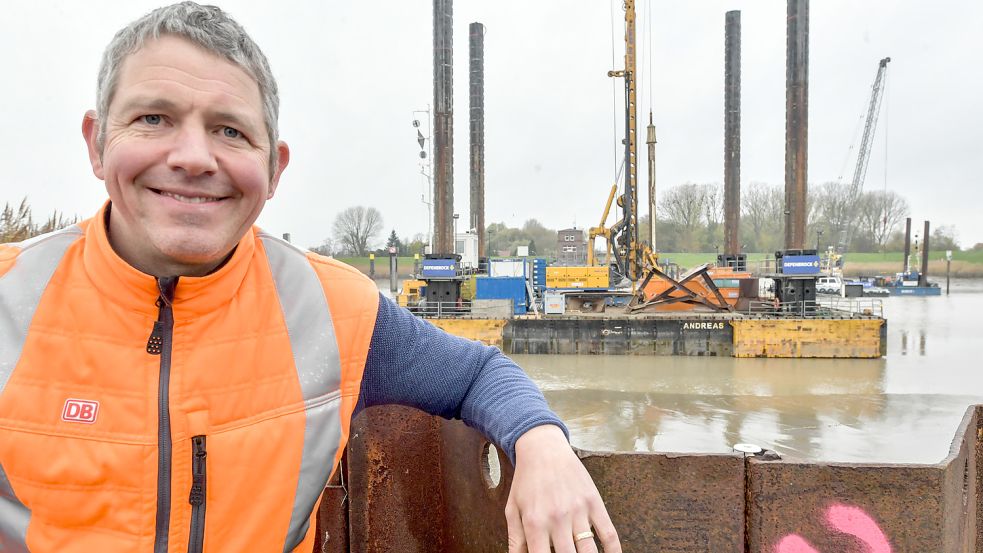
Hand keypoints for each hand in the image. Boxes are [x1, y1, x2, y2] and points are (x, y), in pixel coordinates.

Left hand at [505, 424, 620, 552]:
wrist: (543, 448)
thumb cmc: (526, 481)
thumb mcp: (513, 509)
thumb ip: (516, 541)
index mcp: (535, 523)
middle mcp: (558, 519)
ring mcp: (578, 510)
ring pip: (589, 550)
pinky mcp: (594, 502)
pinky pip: (608, 531)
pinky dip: (614, 550)